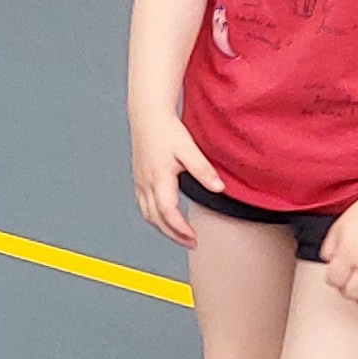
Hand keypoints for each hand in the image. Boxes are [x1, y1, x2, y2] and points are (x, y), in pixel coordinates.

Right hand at [131, 114, 216, 245]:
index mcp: (158, 178)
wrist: (147, 116)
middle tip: (191, 243)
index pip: (167, 212)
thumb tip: (219, 187)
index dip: (179, 228)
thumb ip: (203, 170)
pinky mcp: (139, 179)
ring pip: (148, 214)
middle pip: (156, 219)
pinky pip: (143, 206)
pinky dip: (154, 217)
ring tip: (180, 235)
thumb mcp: (189, 149)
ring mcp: (140, 182)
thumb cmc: (166, 130)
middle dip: (173, 235)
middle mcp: (146, 183)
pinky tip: (164, 218)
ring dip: (163, 228)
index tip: (193, 238)